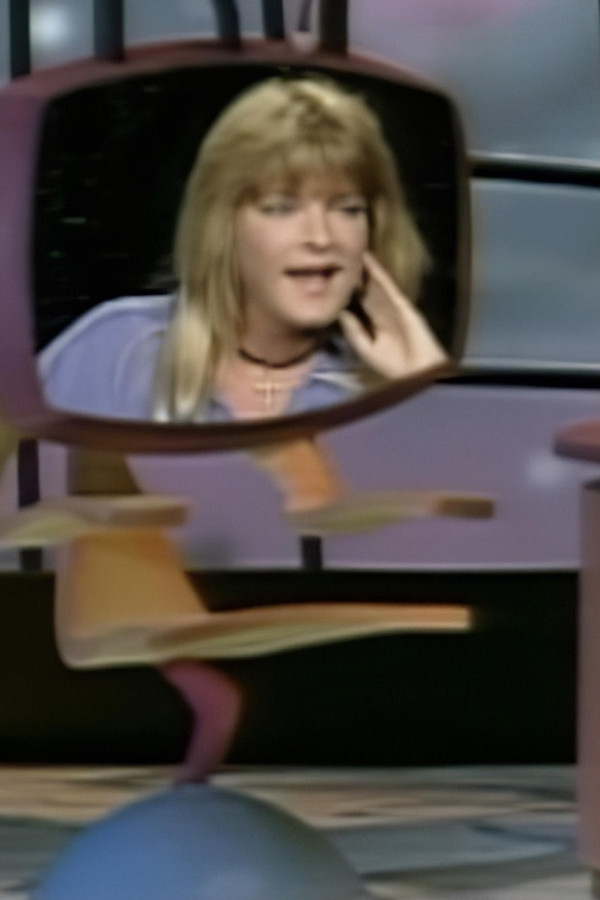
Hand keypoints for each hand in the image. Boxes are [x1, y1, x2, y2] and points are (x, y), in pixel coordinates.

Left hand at [338, 251, 449, 379]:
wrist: (416, 371)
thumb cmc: (392, 365)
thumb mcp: (365, 348)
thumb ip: (353, 331)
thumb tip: (339, 311)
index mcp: (375, 323)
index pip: (358, 301)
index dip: (347, 288)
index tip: (332, 274)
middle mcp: (384, 310)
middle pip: (367, 287)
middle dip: (356, 273)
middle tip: (340, 254)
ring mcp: (394, 305)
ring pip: (376, 282)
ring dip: (366, 267)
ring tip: (353, 249)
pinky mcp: (403, 303)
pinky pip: (388, 285)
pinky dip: (378, 273)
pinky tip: (369, 261)